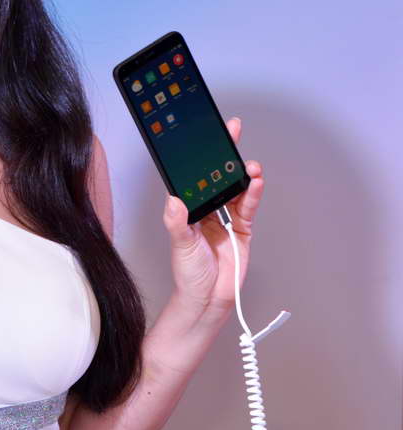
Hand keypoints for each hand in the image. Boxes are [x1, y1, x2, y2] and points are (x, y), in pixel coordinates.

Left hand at [162, 117, 263, 312]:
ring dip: (243, 174)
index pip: (196, 176)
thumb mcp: (180, 245)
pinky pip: (248, 207)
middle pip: (218, 176)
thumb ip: (177, 223)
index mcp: (189, 207)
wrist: (207, 300)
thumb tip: (174, 200)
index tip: (205, 135)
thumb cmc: (188, 273)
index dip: (201, 156)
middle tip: (232, 129)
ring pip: (236, 188)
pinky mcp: (243, 229)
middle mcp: (208, 208)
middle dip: (226, 153)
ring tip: (248, 163)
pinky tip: (255, 182)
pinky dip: (253, 194)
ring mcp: (227, 217)